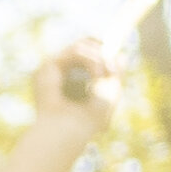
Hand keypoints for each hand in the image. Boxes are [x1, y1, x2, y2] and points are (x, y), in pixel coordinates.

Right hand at [18, 36, 128, 171]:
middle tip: (112, 70)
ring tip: (103, 76)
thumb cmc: (89, 117)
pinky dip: (92, 60)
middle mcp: (62, 70)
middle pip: (85, 43)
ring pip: (82, 45)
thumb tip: (122, 55)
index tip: (115, 64)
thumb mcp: (110, 91)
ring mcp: (54, 68)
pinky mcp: (48, 66)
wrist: (70, 129)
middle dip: (104, 52)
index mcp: (73, 77)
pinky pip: (76, 50)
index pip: (88, 51)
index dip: (103, 50)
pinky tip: (97, 76)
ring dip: (99, 58)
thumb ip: (115, 71)